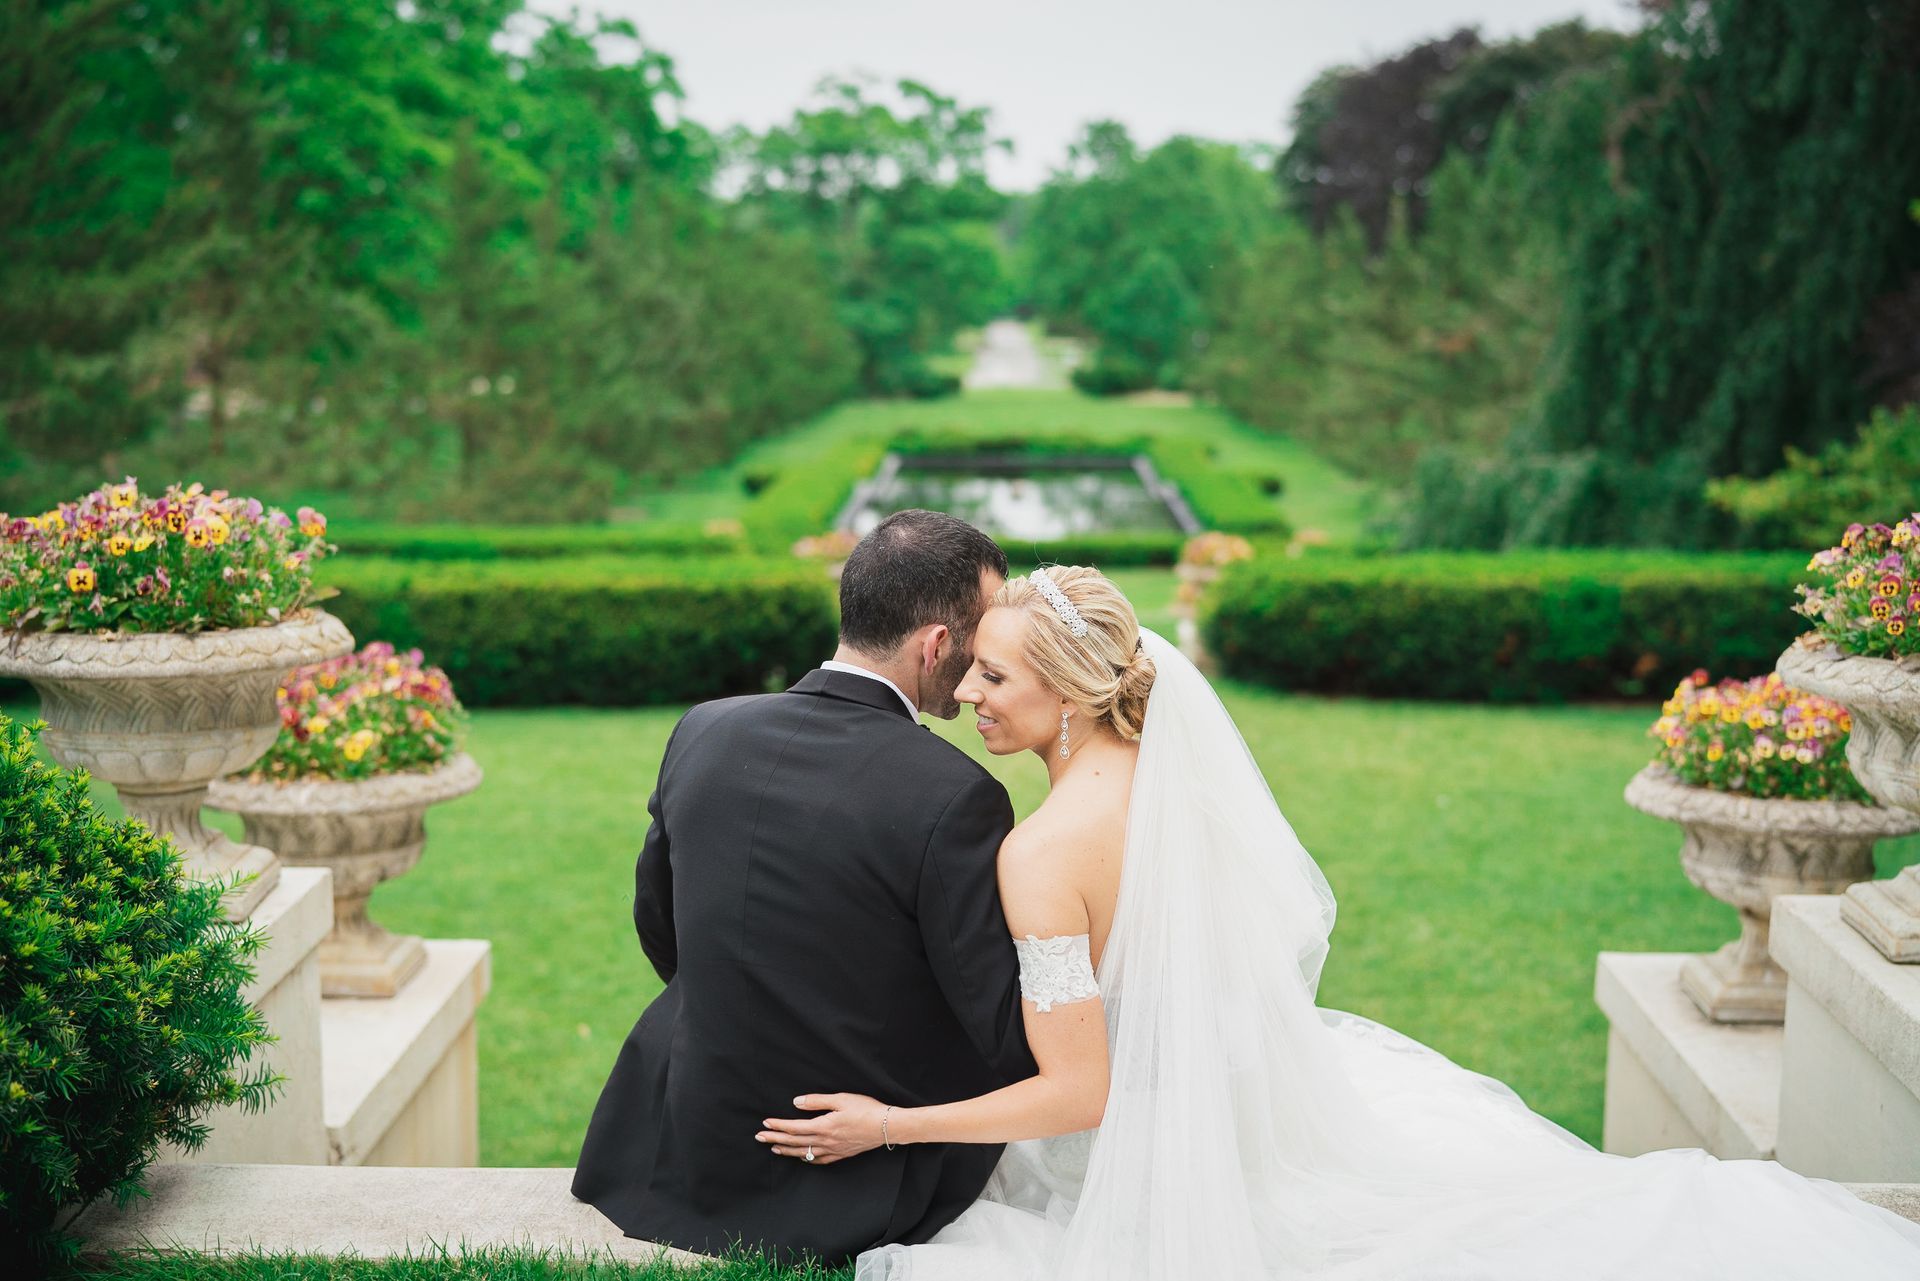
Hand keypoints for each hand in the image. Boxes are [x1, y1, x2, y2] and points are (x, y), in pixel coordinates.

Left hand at [757, 1093, 890, 1165]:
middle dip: (776, 1139)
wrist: (887, 1126)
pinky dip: (807, 1159)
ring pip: (804, 1153)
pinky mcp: (841, 1154)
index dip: (778, 1126)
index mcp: (823, 1126)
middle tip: (760, 1137)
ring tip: (774, 1148)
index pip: (794, 1128)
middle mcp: (825, 1141)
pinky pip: (819, 1160)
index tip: (765, 1123)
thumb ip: (817, 1101)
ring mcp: (833, 1150)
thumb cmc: (866, 1109)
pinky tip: (802, 1158)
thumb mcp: (841, 1098)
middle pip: (795, 1141)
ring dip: (787, 1150)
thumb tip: (797, 1103)